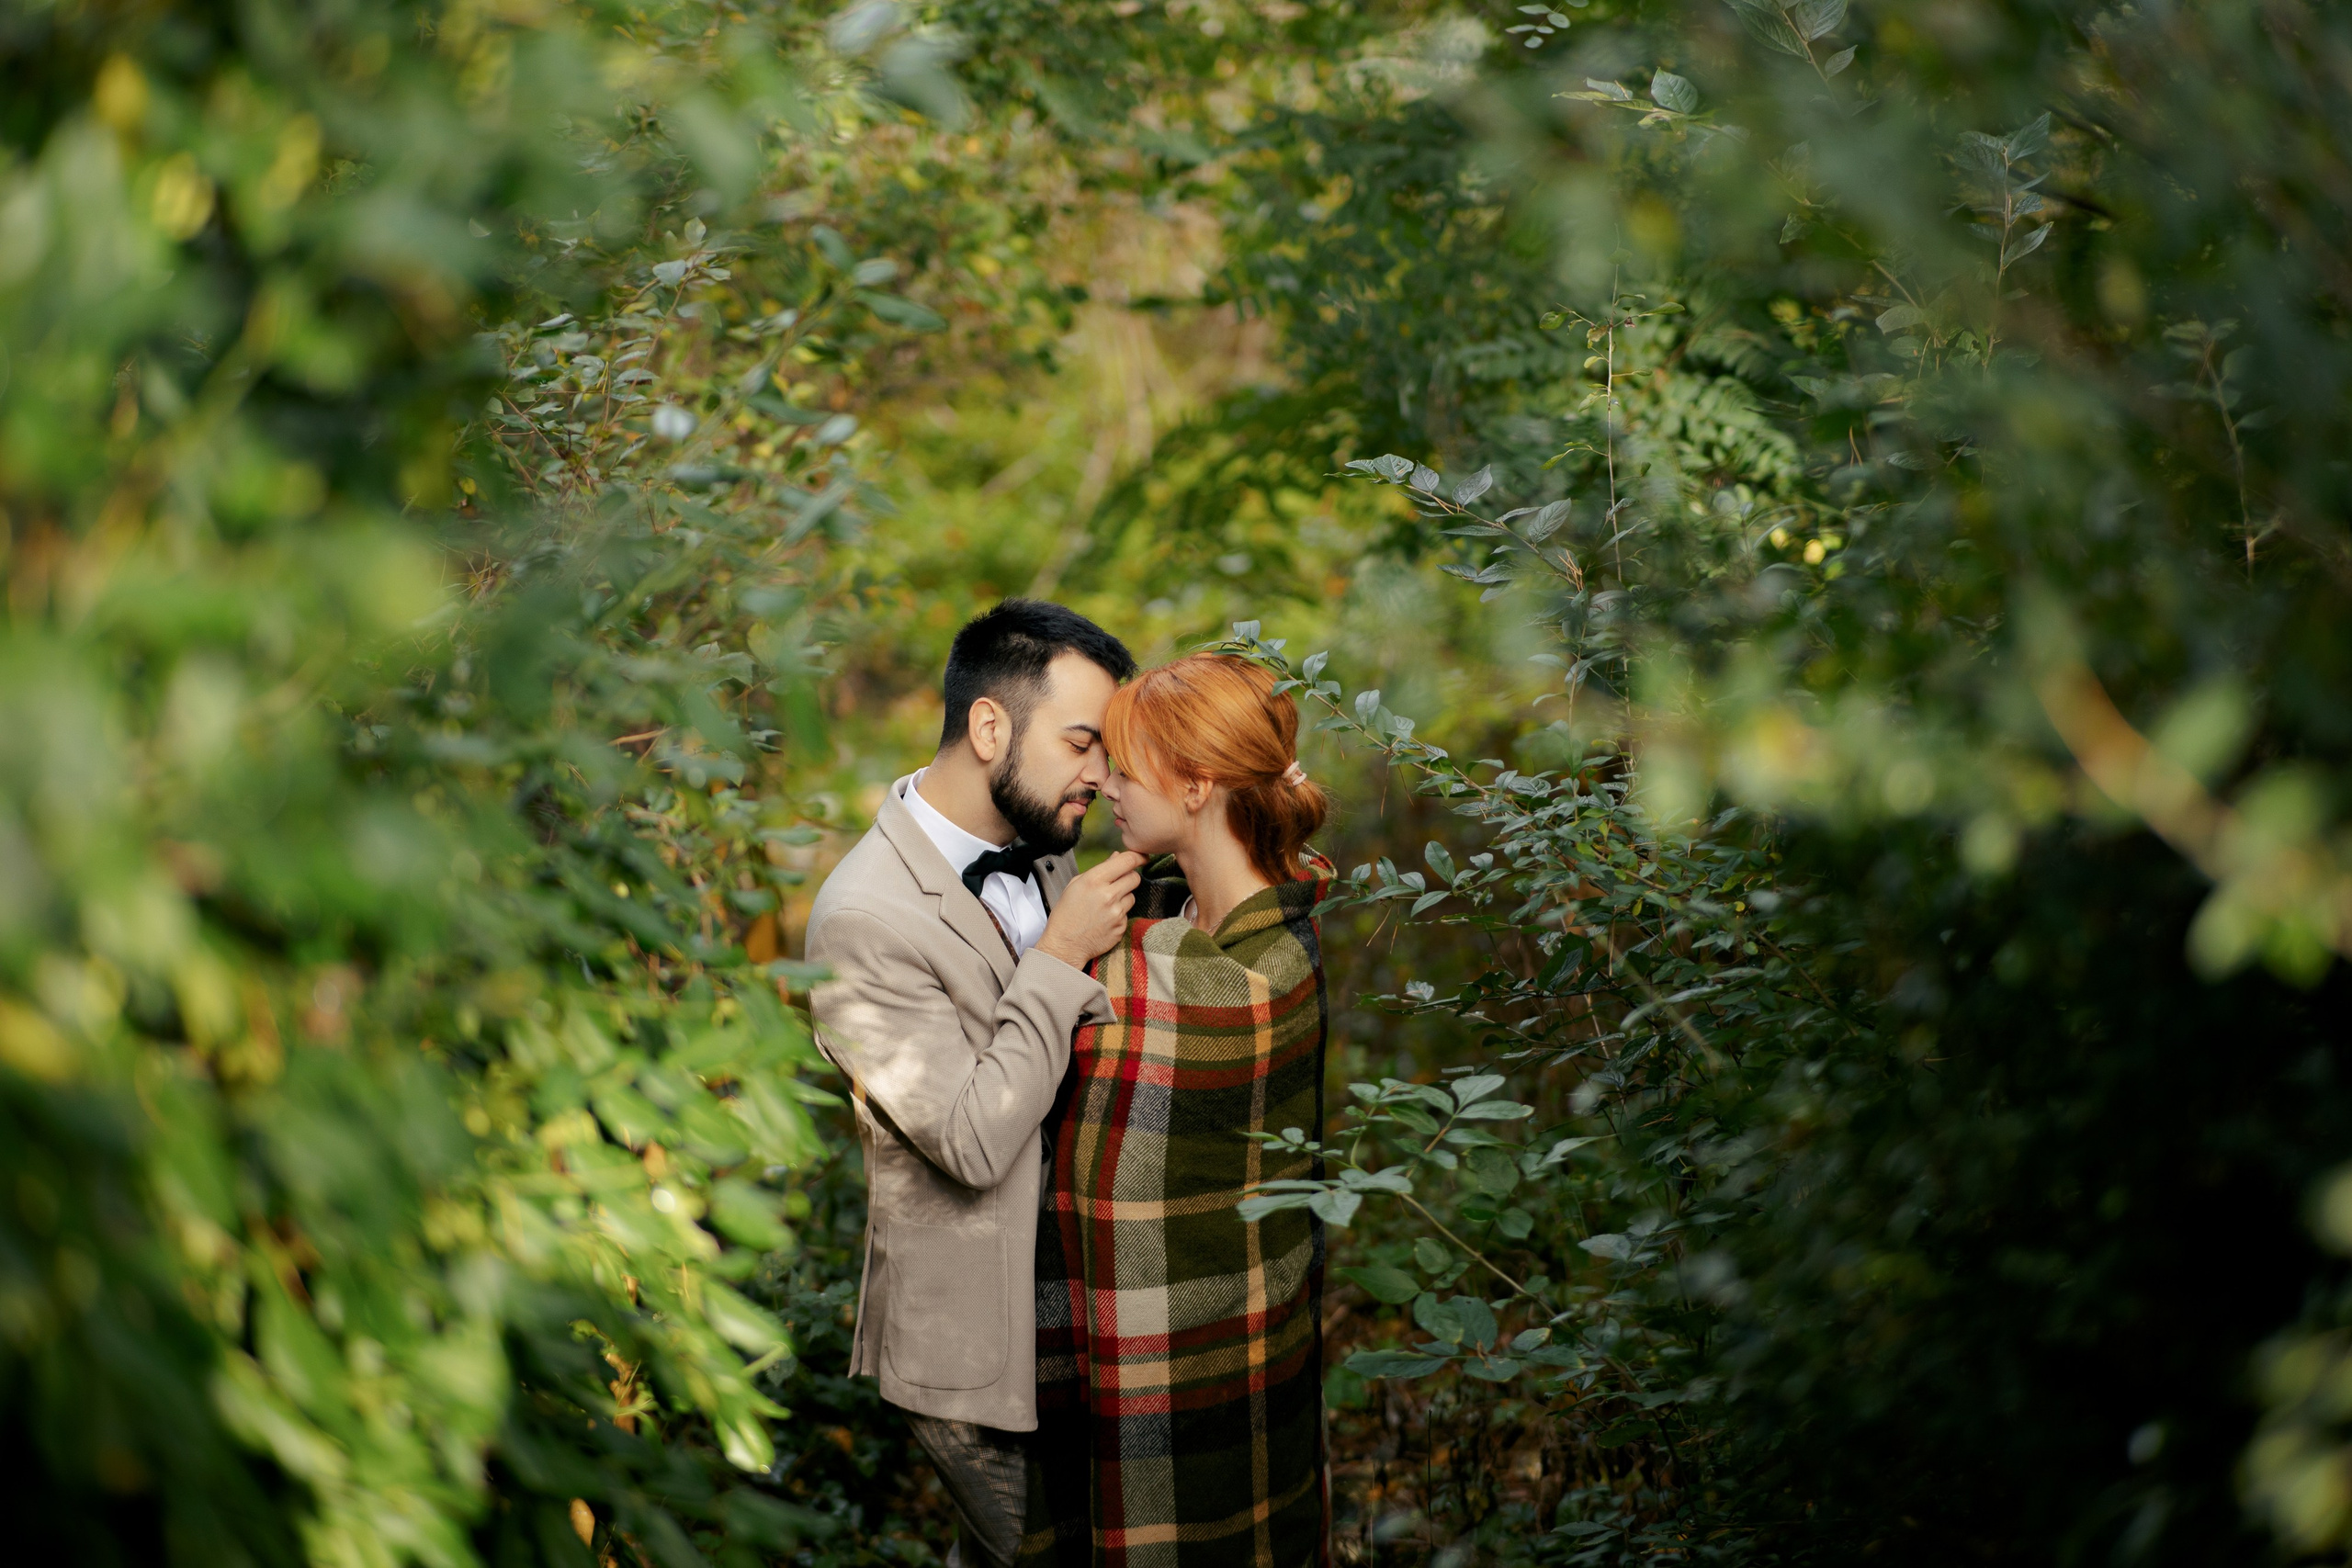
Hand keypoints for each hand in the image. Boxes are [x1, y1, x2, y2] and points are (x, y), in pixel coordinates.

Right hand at [1033, 851, 1145, 967]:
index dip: (1137, 857)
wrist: (1064, 944)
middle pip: (1135, 877)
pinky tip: (1104, 919)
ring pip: (1132, 896)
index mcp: (1094, 880)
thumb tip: (1116, 856)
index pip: (1127, 861)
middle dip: (1130, 877)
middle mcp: (1108, 895)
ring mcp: (1116, 912)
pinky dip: (1119, 914)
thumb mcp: (1076, 884)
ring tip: (1105, 905)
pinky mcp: (1121, 927)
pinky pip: (1127, 914)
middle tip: (1119, 882)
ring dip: (1123, 897)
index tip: (1141, 857)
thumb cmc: (1067, 914)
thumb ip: (1100, 868)